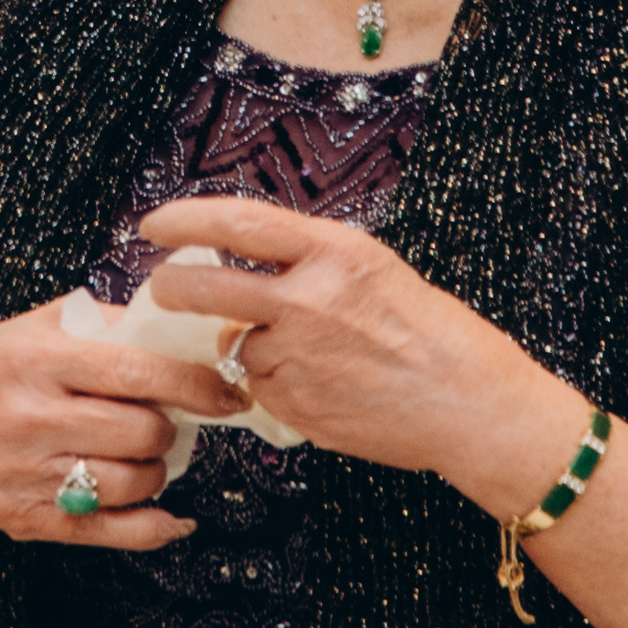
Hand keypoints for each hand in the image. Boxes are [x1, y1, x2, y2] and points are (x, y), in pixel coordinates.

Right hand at [0, 302, 199, 552]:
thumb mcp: (31, 327)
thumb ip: (102, 323)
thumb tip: (181, 328)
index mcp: (35, 360)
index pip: (136, 372)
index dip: (194, 384)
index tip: (226, 389)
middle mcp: (29, 419)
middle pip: (141, 434)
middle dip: (169, 427)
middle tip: (164, 419)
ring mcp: (27, 476)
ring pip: (132, 484)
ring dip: (156, 470)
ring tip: (142, 453)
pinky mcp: (27, 520)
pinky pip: (111, 532)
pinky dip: (153, 526)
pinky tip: (170, 516)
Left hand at [140, 200, 573, 513]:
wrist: (471, 403)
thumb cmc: (434, 333)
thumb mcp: (374, 272)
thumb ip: (310, 268)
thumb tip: (249, 275)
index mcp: (334, 252)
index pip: (238, 223)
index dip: (185, 220)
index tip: (155, 225)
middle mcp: (309, 300)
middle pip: (205, 288)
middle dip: (171, 288)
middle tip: (163, 287)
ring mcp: (299, 357)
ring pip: (237, 347)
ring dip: (250, 349)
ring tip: (315, 357)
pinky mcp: (296, 406)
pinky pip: (262, 390)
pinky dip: (276, 388)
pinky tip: (324, 388)